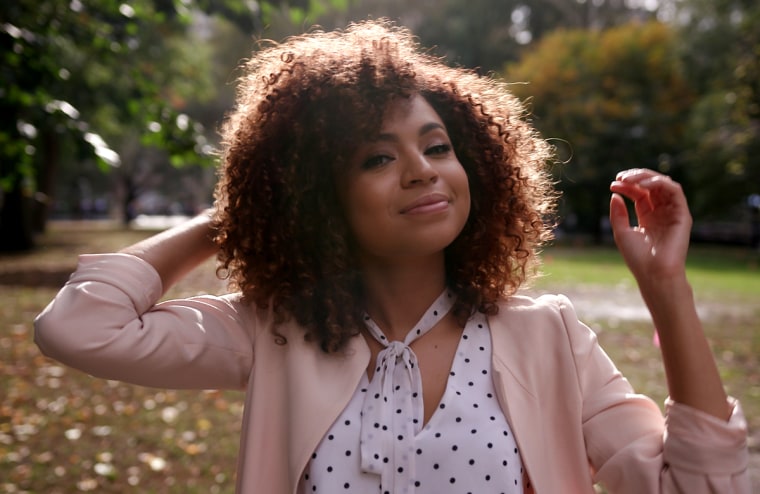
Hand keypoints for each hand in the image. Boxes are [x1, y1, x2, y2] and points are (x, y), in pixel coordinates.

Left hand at [609, 168, 691, 283]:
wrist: (654, 273)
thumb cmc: (638, 257)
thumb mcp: (621, 232)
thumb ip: (618, 214)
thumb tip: (615, 194)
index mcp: (648, 217)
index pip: (639, 193)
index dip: (627, 186)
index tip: (613, 184)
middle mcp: (661, 213)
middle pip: (651, 186)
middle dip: (636, 178)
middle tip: (620, 177)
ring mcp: (672, 212)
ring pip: (663, 184)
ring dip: (646, 177)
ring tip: (629, 179)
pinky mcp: (682, 214)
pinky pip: (674, 190)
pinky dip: (659, 183)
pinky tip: (642, 186)